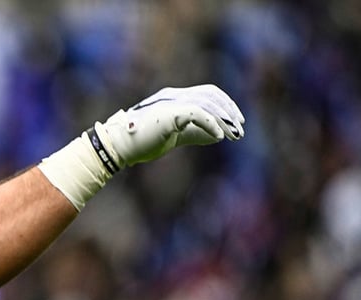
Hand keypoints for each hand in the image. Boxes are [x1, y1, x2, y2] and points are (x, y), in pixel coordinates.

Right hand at [92, 84, 244, 170]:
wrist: (119, 146)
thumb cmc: (142, 141)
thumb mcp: (174, 137)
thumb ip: (195, 133)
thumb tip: (218, 135)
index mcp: (175, 98)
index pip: (207, 93)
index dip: (225, 105)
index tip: (236, 123)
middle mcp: (174, 95)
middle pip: (211, 94)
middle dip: (229, 111)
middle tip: (240, 130)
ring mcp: (170, 102)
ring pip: (206, 103)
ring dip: (224, 119)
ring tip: (233, 135)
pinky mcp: (168, 113)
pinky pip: (196, 113)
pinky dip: (211, 124)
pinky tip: (219, 137)